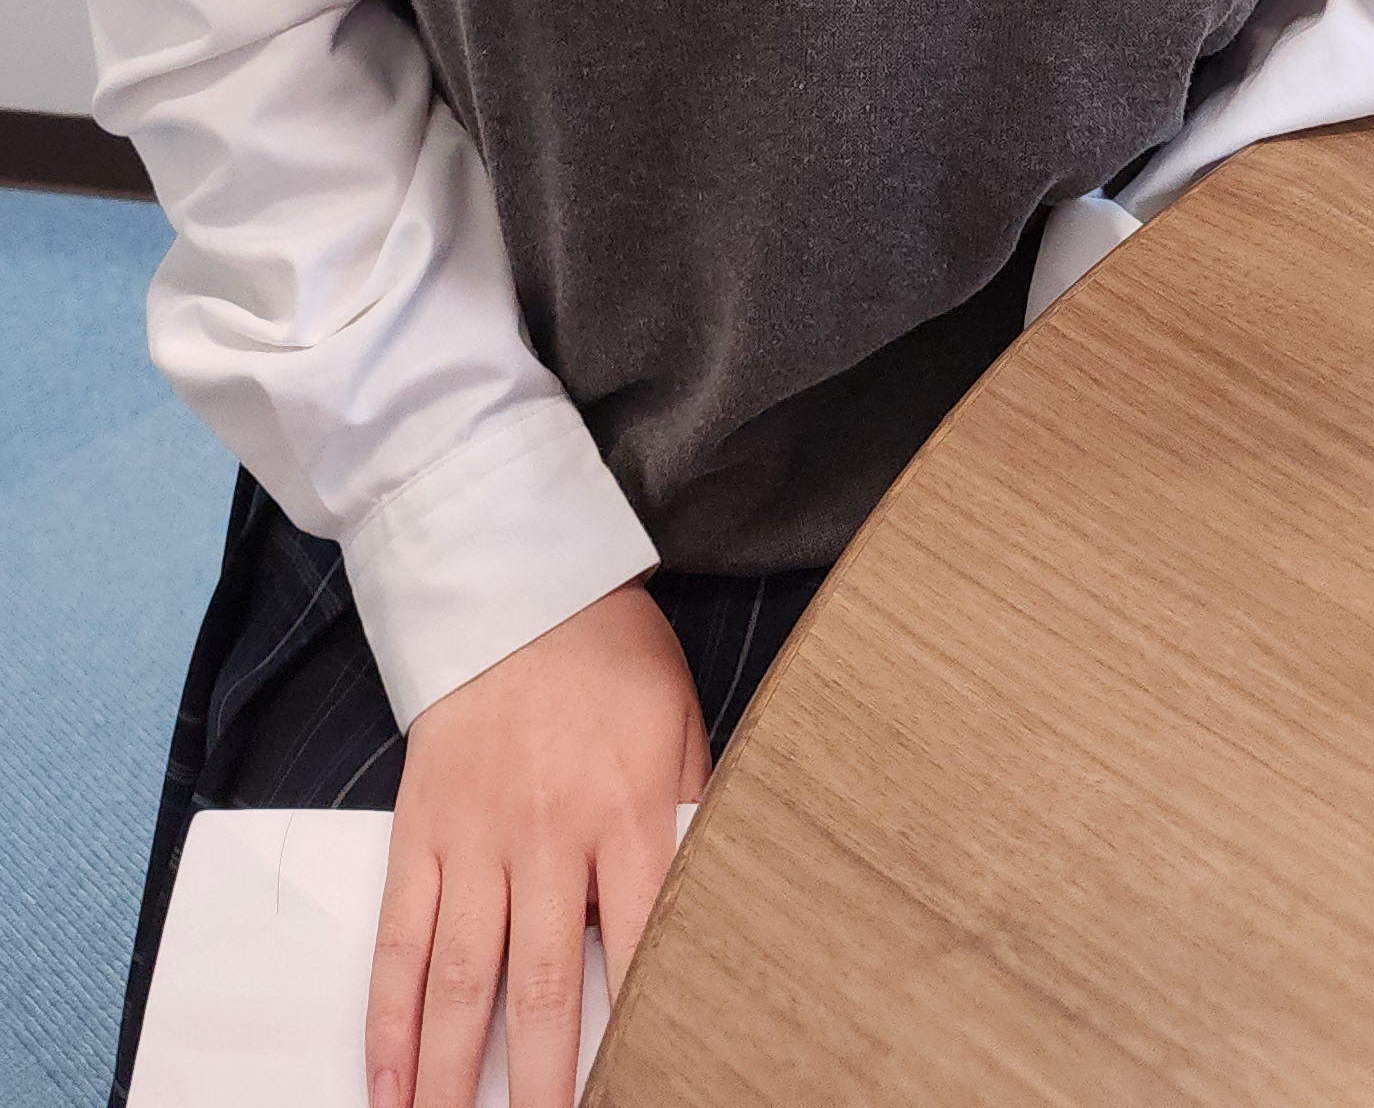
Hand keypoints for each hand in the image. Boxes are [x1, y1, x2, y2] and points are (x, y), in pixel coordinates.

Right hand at [364, 581, 710, 1107]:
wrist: (518, 582)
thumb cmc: (615, 661)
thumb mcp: (682, 730)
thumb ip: (693, 824)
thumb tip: (717, 911)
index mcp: (629, 815)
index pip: (640, 951)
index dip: (641, 1035)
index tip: (645, 1090)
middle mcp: (549, 837)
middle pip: (543, 988)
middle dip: (542, 1085)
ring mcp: (477, 838)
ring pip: (461, 979)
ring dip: (454, 1074)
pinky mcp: (423, 831)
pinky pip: (401, 938)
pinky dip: (389, 1019)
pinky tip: (390, 1083)